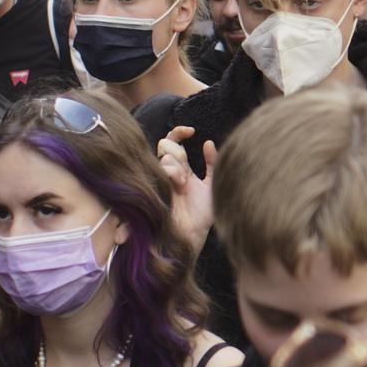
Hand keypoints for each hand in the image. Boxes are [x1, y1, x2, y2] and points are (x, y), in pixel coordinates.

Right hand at [158, 127, 213, 253]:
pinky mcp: (155, 192)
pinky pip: (157, 173)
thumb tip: (207, 142)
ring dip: (175, 167)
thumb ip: (212, 163)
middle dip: (176, 151)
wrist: (195, 235)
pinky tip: (180, 184)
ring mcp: (161, 182)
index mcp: (181, 171)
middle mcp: (169, 175)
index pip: (173, 143)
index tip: (192, 131)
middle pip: (165, 148)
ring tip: (183, 184)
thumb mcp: (212, 185)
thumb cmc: (202, 214)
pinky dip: (170, 173)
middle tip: (186, 169)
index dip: (178, 133)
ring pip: (163, 160)